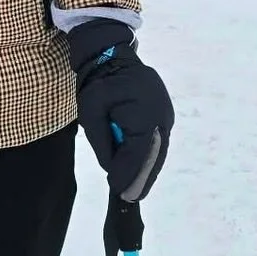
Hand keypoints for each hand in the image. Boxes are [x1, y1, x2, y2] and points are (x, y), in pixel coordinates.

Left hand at [66, 19, 172, 201]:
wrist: (112, 56)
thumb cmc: (97, 81)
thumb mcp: (91, 111)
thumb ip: (103, 142)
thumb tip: (114, 169)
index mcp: (143, 109)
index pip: (138, 150)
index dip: (130, 174)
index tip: (121, 194)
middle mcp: (161, 114)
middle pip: (154, 154)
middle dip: (142, 179)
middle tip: (132, 200)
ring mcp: (166, 114)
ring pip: (158, 150)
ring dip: (147, 171)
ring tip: (136, 192)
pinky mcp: (164, 116)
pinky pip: (157, 143)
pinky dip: (149, 159)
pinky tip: (141, 173)